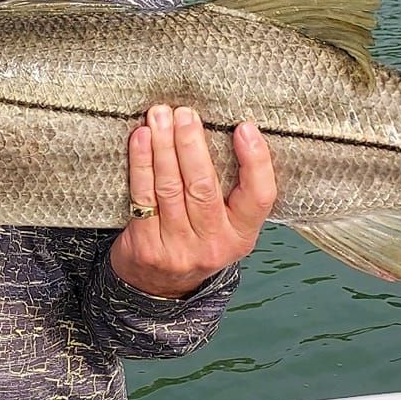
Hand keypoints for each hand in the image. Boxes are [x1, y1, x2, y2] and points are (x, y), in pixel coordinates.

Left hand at [108, 105, 275, 297]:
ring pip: (170, 187)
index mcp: (242, 235)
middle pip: (203, 186)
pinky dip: (141, 163)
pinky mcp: (147, 246)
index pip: (259, 197)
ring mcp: (178, 248)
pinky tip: (141, 138)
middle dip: (191, 144)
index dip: (255, 161)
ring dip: (163, 146)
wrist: (159, 285)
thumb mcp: (226, 225)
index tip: (245, 128)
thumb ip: (231, 191)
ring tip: (160, 115)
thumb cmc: (196, 239)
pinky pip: (143, 195)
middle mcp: (213, 244)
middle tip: (185, 113)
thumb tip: (226, 129)